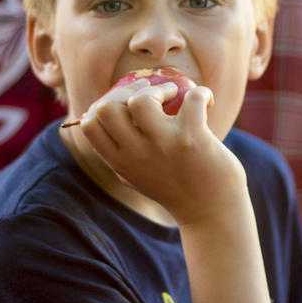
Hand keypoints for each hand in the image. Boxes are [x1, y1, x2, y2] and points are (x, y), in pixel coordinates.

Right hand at [78, 81, 246, 226]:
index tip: (124, 103)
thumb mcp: (137, 175)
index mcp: (120, 162)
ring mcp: (163, 145)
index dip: (103, 105)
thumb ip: (121, 152)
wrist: (212, 213)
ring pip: (141, 99)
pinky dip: (202, 93)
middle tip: (152, 94)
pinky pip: (193, 98)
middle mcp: (136, 154)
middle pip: (107, 108)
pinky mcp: (192, 138)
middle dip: (128, 90)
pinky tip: (205, 103)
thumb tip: (103, 113)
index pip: (89, 125)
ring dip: (161, 88)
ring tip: (175, 95)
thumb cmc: (175, 187)